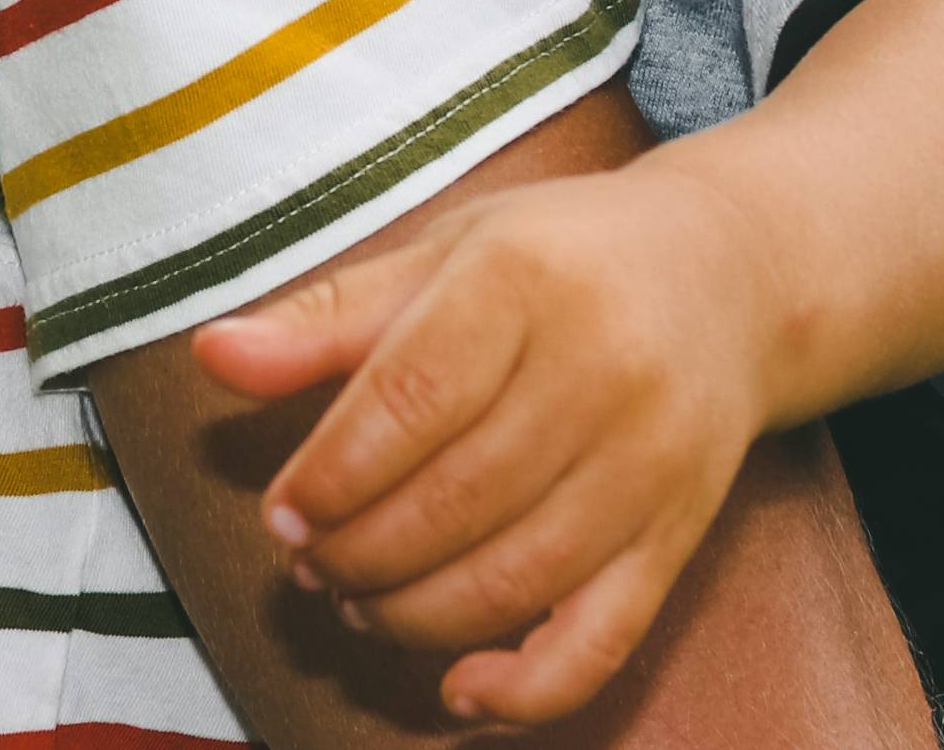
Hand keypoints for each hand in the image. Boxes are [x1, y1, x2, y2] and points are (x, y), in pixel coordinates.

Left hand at [190, 158, 787, 726]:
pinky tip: (459, 688)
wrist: (730, 275)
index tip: (283, 511)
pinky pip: (603, 639)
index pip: (410, 400)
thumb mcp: (445, 255)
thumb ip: (327, 316)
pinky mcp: (680, 534)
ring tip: (359, 599)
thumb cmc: (559, 261)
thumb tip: (213, 357)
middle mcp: (601, 369)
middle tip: (310, 560)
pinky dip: (526, 688)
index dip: (331, 475)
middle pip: (454, 500)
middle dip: (358, 552)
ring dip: (412, 615)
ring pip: (514, 578)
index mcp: (526, 281)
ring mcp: (649, 462)